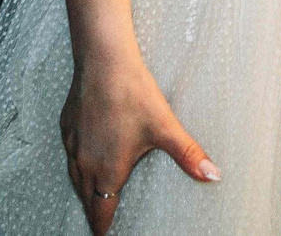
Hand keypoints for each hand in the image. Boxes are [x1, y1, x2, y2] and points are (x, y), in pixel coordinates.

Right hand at [61, 54, 218, 233]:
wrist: (104, 61)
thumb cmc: (133, 94)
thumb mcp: (165, 127)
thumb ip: (188, 155)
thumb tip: (213, 175)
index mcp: (107, 170)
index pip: (101, 210)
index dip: (103, 226)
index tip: (104, 234)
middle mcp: (85, 162)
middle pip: (86, 197)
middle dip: (93, 210)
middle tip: (100, 220)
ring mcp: (73, 144)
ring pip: (74, 178)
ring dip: (83, 190)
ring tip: (91, 197)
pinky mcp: (67, 126)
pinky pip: (69, 155)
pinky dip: (76, 164)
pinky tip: (84, 158)